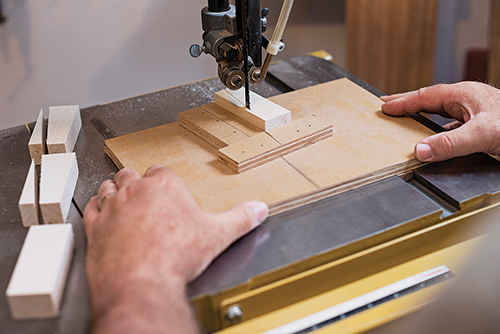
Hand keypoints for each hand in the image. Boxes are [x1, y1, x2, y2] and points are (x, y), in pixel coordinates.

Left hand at [83, 165, 267, 333]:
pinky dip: (96, 209)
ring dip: (114, 192)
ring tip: (123, 201)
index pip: (161, 172)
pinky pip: (91, 208)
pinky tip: (102, 215)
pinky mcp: (95, 226)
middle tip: (145, 196)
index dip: (164, 181)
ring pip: (108, 187)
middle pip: (131, 174)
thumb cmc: (175, 256)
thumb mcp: (217, 235)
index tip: (168, 191)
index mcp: (164, 185)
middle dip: (137, 182)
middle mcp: (135, 190)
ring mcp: (112, 207)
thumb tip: (258, 209)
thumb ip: (240, 218)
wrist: (142, 281)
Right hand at [381, 81, 499, 161]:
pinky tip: (435, 140)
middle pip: (431, 100)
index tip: (384, 106)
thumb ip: (450, 144)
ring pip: (441, 113)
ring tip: (406, 120)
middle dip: (408, 103)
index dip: (403, 101)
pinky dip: (438, 131)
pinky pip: (452, 126)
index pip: (426, 96)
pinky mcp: (482, 126)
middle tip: (389, 106)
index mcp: (465, 95)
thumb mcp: (481, 135)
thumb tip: (419, 151)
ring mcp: (475, 113)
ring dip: (422, 117)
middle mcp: (468, 101)